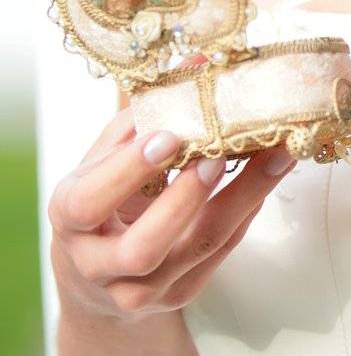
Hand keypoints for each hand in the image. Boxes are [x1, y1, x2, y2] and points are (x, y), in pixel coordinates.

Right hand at [47, 104, 295, 320]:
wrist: (97, 277)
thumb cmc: (102, 201)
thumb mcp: (103, 161)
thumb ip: (140, 117)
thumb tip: (196, 61)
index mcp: (71, 223)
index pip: (90, 203)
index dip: (127, 170)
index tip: (166, 135)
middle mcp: (100, 265)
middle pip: (145, 245)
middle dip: (187, 197)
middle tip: (222, 151)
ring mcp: (143, 289)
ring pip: (198, 249)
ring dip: (241, 198)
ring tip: (273, 155)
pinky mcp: (180, 293)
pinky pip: (223, 251)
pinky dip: (248, 209)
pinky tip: (269, 176)